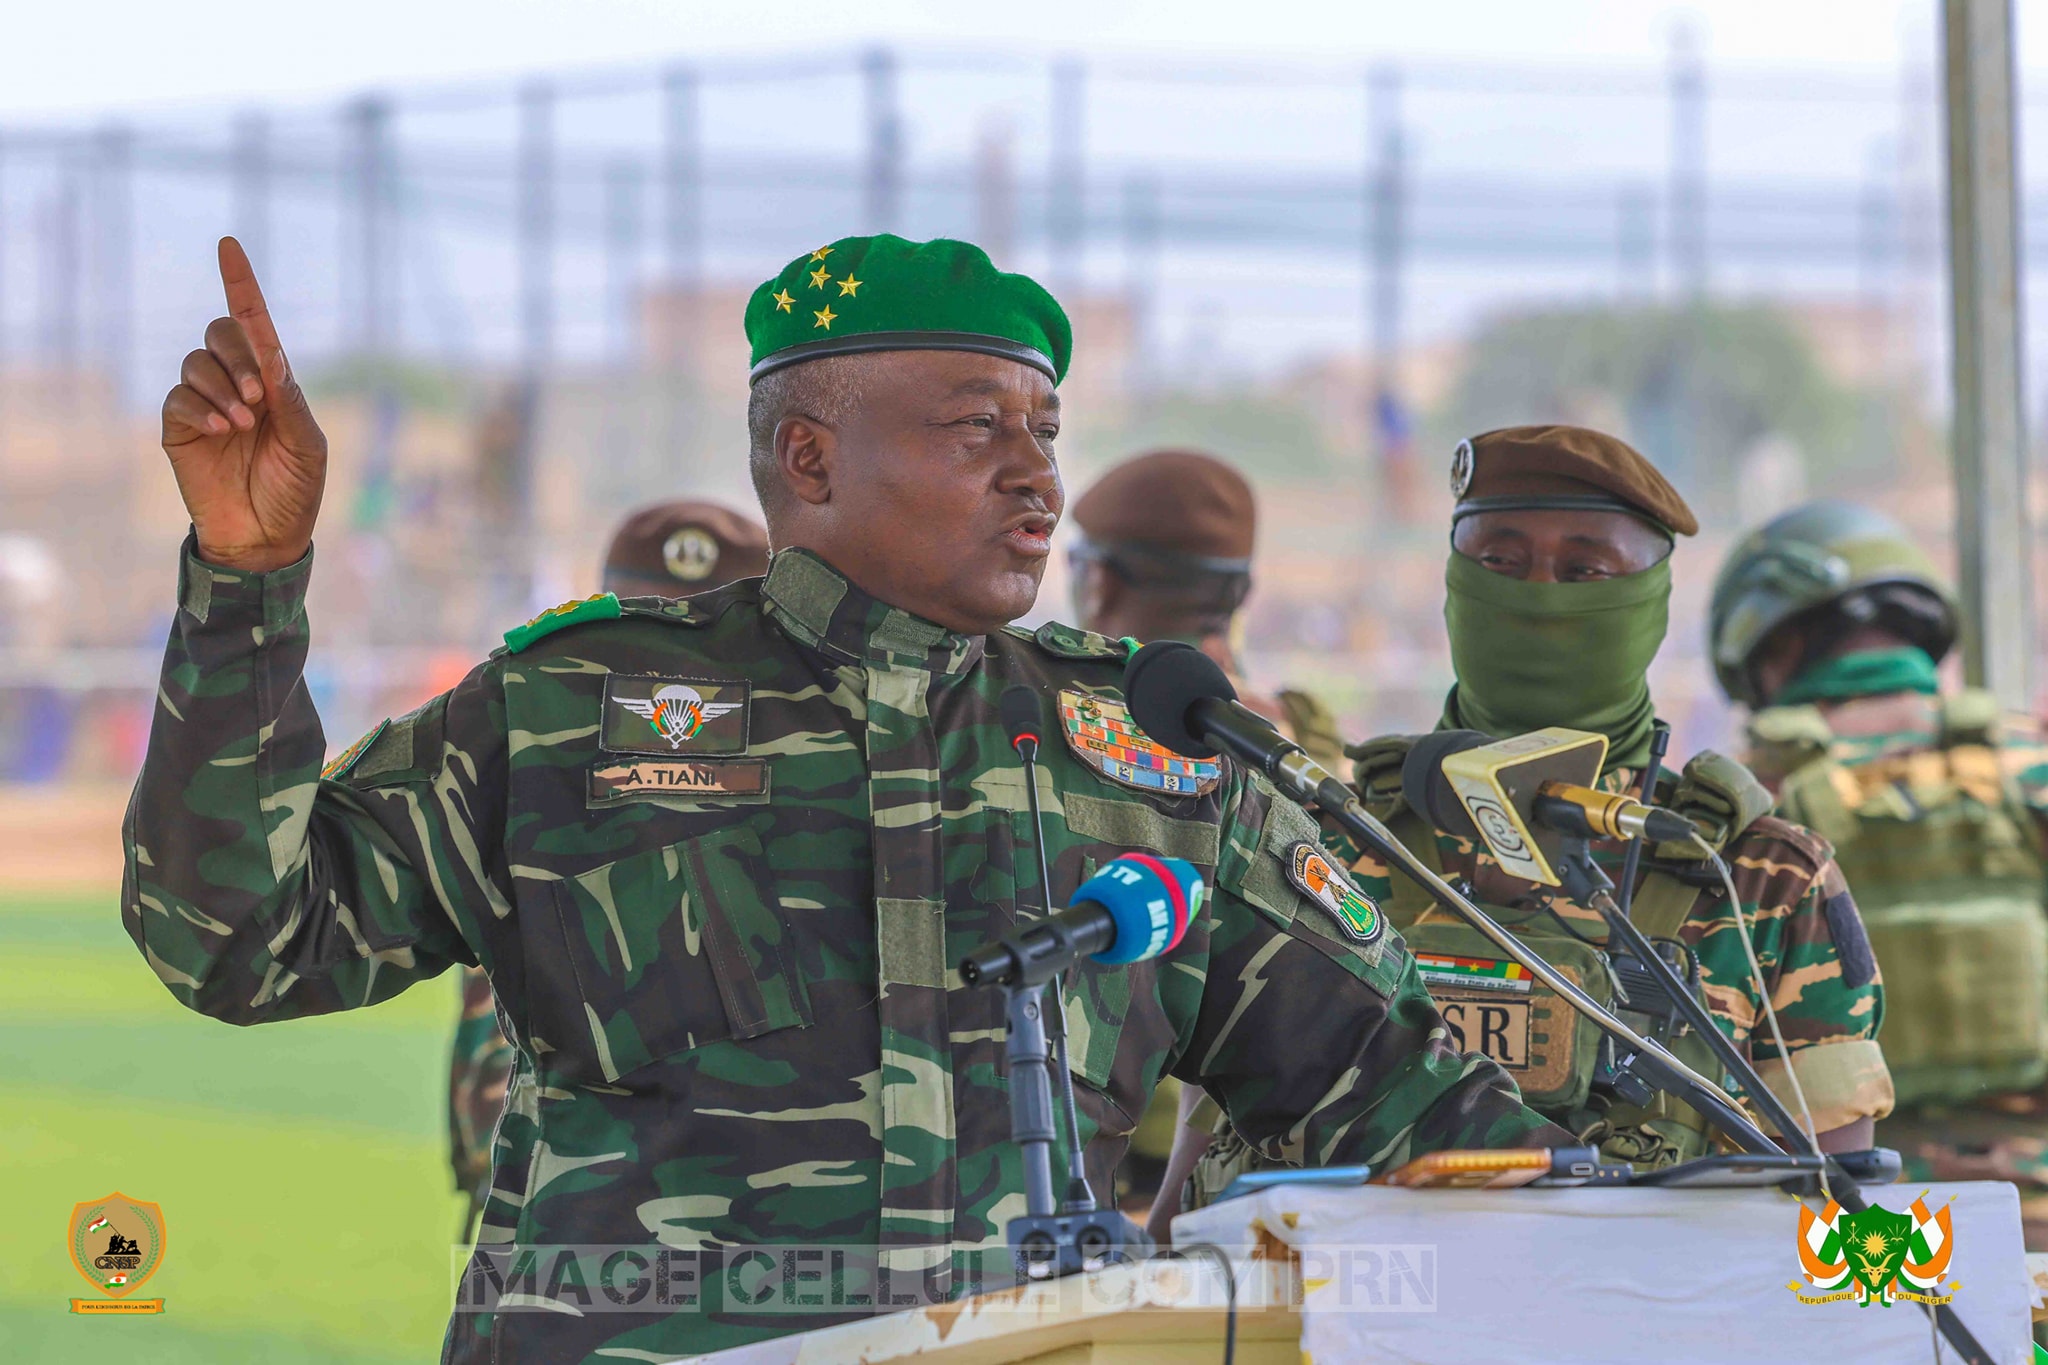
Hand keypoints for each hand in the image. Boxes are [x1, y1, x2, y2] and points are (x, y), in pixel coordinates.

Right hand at [160, 237, 326, 572]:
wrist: (267, 538)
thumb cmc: (296, 491)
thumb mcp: (307, 445)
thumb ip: (290, 400)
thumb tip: (271, 353)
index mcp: (275, 382)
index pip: (255, 323)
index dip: (241, 283)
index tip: (228, 244)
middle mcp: (237, 383)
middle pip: (223, 331)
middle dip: (239, 354)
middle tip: (258, 397)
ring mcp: (206, 403)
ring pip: (197, 361)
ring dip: (222, 385)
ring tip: (243, 423)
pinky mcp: (180, 427)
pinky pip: (178, 396)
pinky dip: (201, 407)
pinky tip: (221, 431)